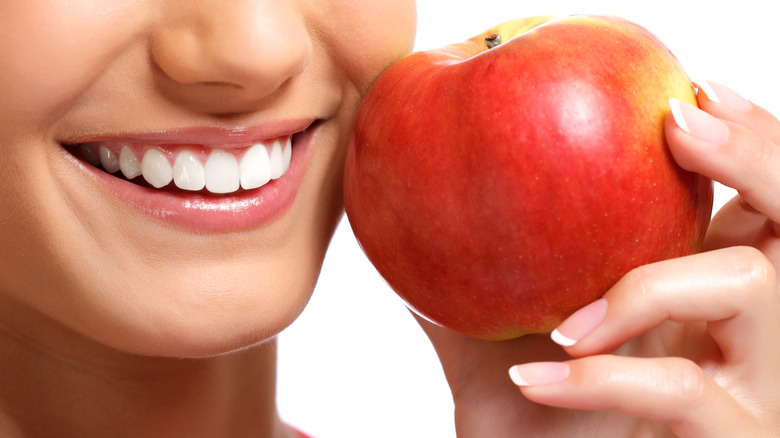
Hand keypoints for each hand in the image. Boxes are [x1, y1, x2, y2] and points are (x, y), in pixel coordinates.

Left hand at [420, 82, 779, 436]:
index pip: (751, 201)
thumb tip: (405, 219)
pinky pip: (684, 389)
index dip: (740, 141)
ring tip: (564, 325)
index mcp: (700, 295)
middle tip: (679, 124)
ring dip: (647, 287)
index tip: (681, 97)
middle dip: (754, 157)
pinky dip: (602, 377)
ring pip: (749, 286)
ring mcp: (752, 387)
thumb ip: (467, 282)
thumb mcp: (497, 344)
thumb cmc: (534, 429)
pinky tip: (532, 379)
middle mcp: (741, 330)